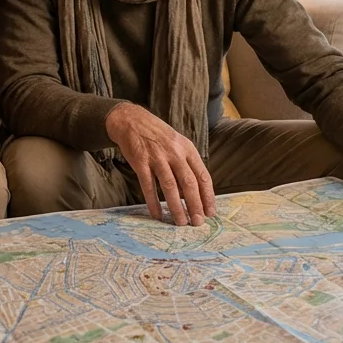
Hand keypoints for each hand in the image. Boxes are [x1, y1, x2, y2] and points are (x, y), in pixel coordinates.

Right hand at [106, 103, 215, 225]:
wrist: (131, 120)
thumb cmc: (157, 135)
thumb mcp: (177, 143)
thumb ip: (186, 163)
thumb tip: (195, 191)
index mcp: (187, 149)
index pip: (203, 175)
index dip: (208, 196)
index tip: (210, 212)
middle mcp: (174, 153)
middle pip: (189, 183)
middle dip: (195, 205)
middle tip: (197, 222)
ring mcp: (157, 157)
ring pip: (170, 187)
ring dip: (176, 207)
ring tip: (180, 222)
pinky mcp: (140, 162)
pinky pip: (148, 186)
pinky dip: (153, 202)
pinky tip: (157, 214)